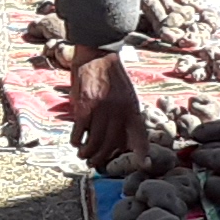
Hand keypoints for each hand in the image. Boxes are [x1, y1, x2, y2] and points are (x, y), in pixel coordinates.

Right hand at [65, 47, 147, 167]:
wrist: (98, 55)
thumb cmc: (112, 76)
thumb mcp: (127, 94)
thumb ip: (126, 114)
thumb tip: (122, 138)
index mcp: (132, 108)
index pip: (140, 134)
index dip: (142, 151)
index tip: (144, 164)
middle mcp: (119, 111)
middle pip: (111, 144)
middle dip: (102, 157)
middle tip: (95, 163)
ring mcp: (101, 109)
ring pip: (94, 141)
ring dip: (87, 152)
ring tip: (83, 155)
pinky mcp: (84, 106)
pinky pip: (80, 131)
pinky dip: (76, 140)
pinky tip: (75, 142)